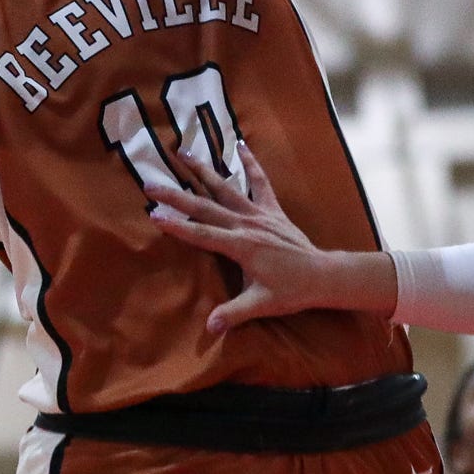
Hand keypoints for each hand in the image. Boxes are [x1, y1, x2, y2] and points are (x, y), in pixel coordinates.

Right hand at [143, 142, 339, 330]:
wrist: (323, 275)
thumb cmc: (291, 291)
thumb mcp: (261, 305)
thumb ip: (234, 314)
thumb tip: (210, 329)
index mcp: (241, 246)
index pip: (202, 234)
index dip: (177, 226)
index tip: (153, 215)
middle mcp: (247, 224)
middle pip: (205, 207)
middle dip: (176, 196)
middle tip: (151, 185)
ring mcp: (259, 214)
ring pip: (226, 188)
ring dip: (204, 170)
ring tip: (184, 153)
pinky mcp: (272, 210)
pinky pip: (260, 182)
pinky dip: (251, 163)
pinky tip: (241, 144)